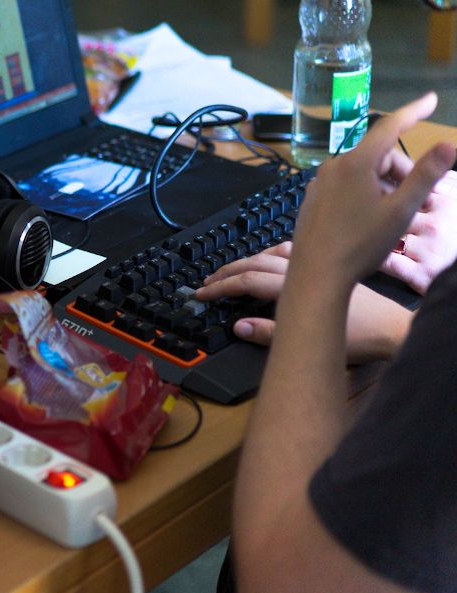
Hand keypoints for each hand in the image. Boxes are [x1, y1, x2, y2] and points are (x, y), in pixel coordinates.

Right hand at [197, 242, 413, 362]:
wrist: (392, 325)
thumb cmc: (359, 336)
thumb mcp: (313, 341)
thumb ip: (271, 333)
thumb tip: (237, 326)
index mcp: (295, 287)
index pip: (247, 282)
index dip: (220, 288)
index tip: (200, 295)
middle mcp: (302, 270)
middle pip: (254, 264)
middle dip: (226, 273)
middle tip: (205, 283)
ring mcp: (315, 264)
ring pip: (270, 255)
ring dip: (246, 260)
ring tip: (229, 269)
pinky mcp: (327, 265)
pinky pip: (291, 252)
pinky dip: (273, 252)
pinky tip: (271, 254)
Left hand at [287, 93, 455, 287]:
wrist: (316, 275)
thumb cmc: (361, 243)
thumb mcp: (401, 209)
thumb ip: (425, 175)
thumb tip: (449, 144)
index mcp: (356, 162)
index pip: (390, 127)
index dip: (413, 112)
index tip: (430, 99)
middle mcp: (334, 166)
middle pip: (379, 155)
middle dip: (403, 172)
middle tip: (417, 202)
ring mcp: (321, 183)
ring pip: (363, 173)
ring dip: (385, 186)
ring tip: (394, 217)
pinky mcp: (314, 199)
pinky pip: (347, 187)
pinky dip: (365, 195)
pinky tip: (370, 221)